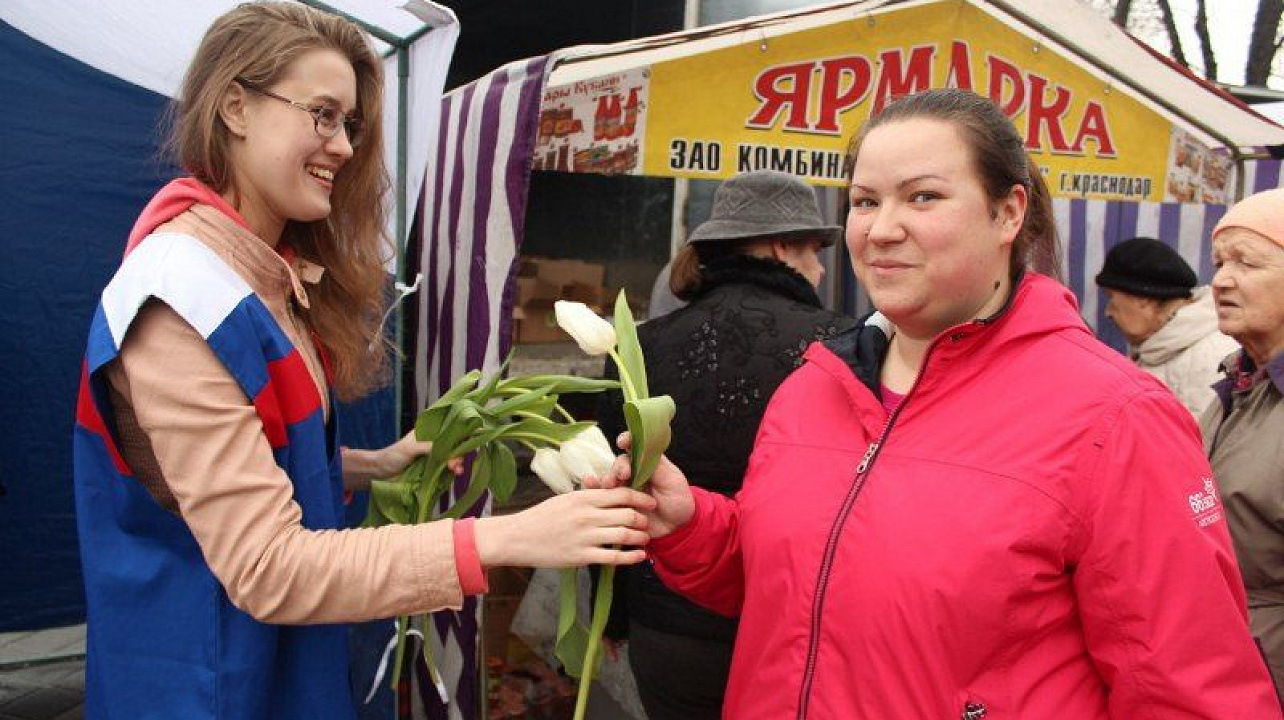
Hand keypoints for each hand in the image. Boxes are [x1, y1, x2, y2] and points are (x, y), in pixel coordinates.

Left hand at [341, 431, 463, 491]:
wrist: (381, 474)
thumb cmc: (393, 456)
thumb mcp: (411, 448)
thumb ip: (429, 447)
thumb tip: (448, 451)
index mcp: (429, 430)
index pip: (450, 426)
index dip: (462, 430)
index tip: (472, 436)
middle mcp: (434, 441)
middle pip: (455, 443)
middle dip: (460, 451)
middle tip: (457, 462)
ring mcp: (435, 456)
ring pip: (453, 456)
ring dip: (457, 462)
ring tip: (456, 470)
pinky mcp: (434, 469)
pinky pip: (448, 468)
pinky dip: (453, 471)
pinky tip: (454, 473)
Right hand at [474, 487, 656, 567]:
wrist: (518, 537)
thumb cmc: (542, 517)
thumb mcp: (565, 499)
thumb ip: (588, 496)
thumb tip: (609, 492)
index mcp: (583, 497)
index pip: (620, 493)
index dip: (640, 497)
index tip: (650, 502)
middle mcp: (587, 515)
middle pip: (627, 514)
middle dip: (642, 519)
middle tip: (647, 522)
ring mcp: (585, 536)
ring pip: (624, 535)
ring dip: (640, 537)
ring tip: (645, 539)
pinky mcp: (581, 556)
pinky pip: (613, 557)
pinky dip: (631, 557)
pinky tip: (640, 556)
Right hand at [581, 432, 694, 538]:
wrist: (677, 527)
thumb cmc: (677, 499)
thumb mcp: (671, 480)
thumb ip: (656, 465)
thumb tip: (640, 449)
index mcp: (646, 463)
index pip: (634, 447)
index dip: (627, 441)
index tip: (623, 442)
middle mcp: (633, 473)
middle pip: (619, 465)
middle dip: (618, 468)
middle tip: (623, 475)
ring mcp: (624, 490)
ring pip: (609, 479)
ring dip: (606, 479)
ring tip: (608, 484)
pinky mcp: (617, 505)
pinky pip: (603, 496)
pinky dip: (594, 489)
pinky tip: (589, 483)